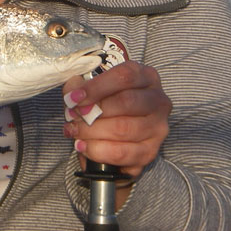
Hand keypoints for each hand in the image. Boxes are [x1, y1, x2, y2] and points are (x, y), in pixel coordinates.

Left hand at [62, 61, 170, 179]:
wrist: (117, 130)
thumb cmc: (105, 101)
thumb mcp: (92, 86)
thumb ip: (80, 85)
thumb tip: (73, 94)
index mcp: (145, 76)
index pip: (124, 77)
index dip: (96, 87)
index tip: (74, 98)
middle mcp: (157, 100)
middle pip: (125, 102)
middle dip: (92, 111)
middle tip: (72, 116)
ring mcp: (158, 127)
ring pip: (123, 129)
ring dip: (92, 132)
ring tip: (75, 131)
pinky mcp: (151, 151)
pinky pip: (122, 153)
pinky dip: (98, 151)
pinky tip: (84, 146)